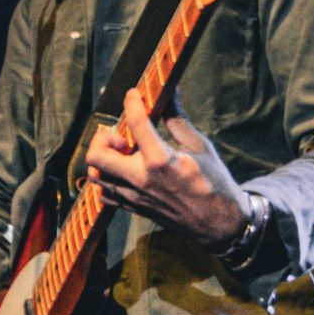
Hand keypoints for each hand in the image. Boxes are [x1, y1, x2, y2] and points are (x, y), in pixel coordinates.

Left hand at [85, 88, 249, 249]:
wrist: (217, 222)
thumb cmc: (213, 182)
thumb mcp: (199, 146)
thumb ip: (177, 118)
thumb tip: (170, 92)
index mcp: (161, 160)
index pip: (135, 123)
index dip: (132, 102)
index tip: (134, 94)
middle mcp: (141, 180)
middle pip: (97, 156)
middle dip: (102, 138)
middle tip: (121, 136)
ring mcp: (134, 197)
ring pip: (96, 176)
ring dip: (103, 160)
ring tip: (122, 155)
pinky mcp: (134, 208)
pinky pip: (104, 195)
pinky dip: (106, 180)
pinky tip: (122, 171)